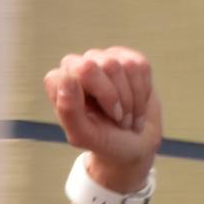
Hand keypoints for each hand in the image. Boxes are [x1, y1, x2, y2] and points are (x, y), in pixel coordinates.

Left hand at [45, 47, 161, 193]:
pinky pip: (141, 66)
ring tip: (126, 116)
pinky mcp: (125, 58)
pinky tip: (136, 104)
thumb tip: (68, 79)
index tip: (103, 117)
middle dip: (119, 97)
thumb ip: (69, 110)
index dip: (102, 94)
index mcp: (60, 83)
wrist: (133, 145)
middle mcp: (78, 66)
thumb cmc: (104, 140)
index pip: (80, 70)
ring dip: (132, 99)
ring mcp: (102, 59)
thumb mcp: (83, 135)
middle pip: (107, 64)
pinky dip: (143, 92)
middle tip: (119, 118)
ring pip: (126, 65)